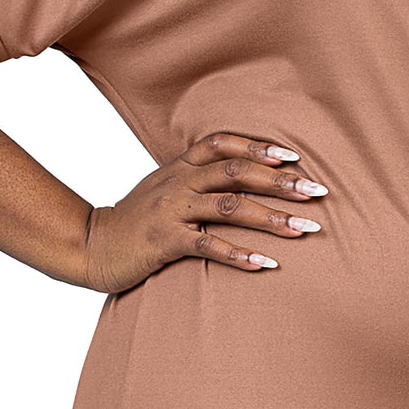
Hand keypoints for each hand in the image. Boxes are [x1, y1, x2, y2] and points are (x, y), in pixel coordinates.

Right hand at [80, 133, 330, 292]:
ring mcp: (172, 210)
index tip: (294, 157)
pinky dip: (239, 255)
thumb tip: (237, 175)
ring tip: (304, 230)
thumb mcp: (164, 188)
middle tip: (317, 193)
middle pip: (238, 172)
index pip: (224, 144)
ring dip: (272, 218)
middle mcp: (179, 182)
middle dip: (281, 182)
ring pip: (230, 207)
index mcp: (180, 166)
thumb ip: (195, 178)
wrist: (91, 245)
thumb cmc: (135, 220)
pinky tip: (265, 264)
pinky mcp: (165, 241)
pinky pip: (208, 246)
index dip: (259, 147)